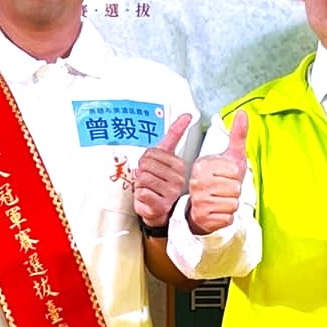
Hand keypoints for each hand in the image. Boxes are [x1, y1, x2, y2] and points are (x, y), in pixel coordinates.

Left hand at [133, 112, 193, 227]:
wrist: (161, 212)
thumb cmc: (160, 184)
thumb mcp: (165, 157)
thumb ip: (174, 135)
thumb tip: (186, 115)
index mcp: (178, 165)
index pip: (152, 153)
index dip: (145, 160)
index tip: (152, 168)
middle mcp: (177, 178)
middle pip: (145, 164)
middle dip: (141, 172)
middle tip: (148, 181)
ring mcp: (170, 192)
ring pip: (142, 178)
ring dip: (139, 185)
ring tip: (148, 190)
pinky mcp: (161, 204)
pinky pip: (141, 192)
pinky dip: (139, 196)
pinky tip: (147, 199)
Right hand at [186, 111, 248, 234]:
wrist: (202, 209)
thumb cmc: (219, 181)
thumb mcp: (231, 157)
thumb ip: (237, 135)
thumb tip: (243, 113)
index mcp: (202, 165)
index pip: (235, 171)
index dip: (236, 176)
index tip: (226, 176)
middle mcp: (197, 182)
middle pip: (235, 188)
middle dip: (234, 191)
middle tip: (224, 190)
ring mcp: (198, 200)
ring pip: (233, 203)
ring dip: (231, 204)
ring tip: (221, 200)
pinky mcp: (203, 217)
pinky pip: (228, 217)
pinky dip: (227, 216)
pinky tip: (218, 211)